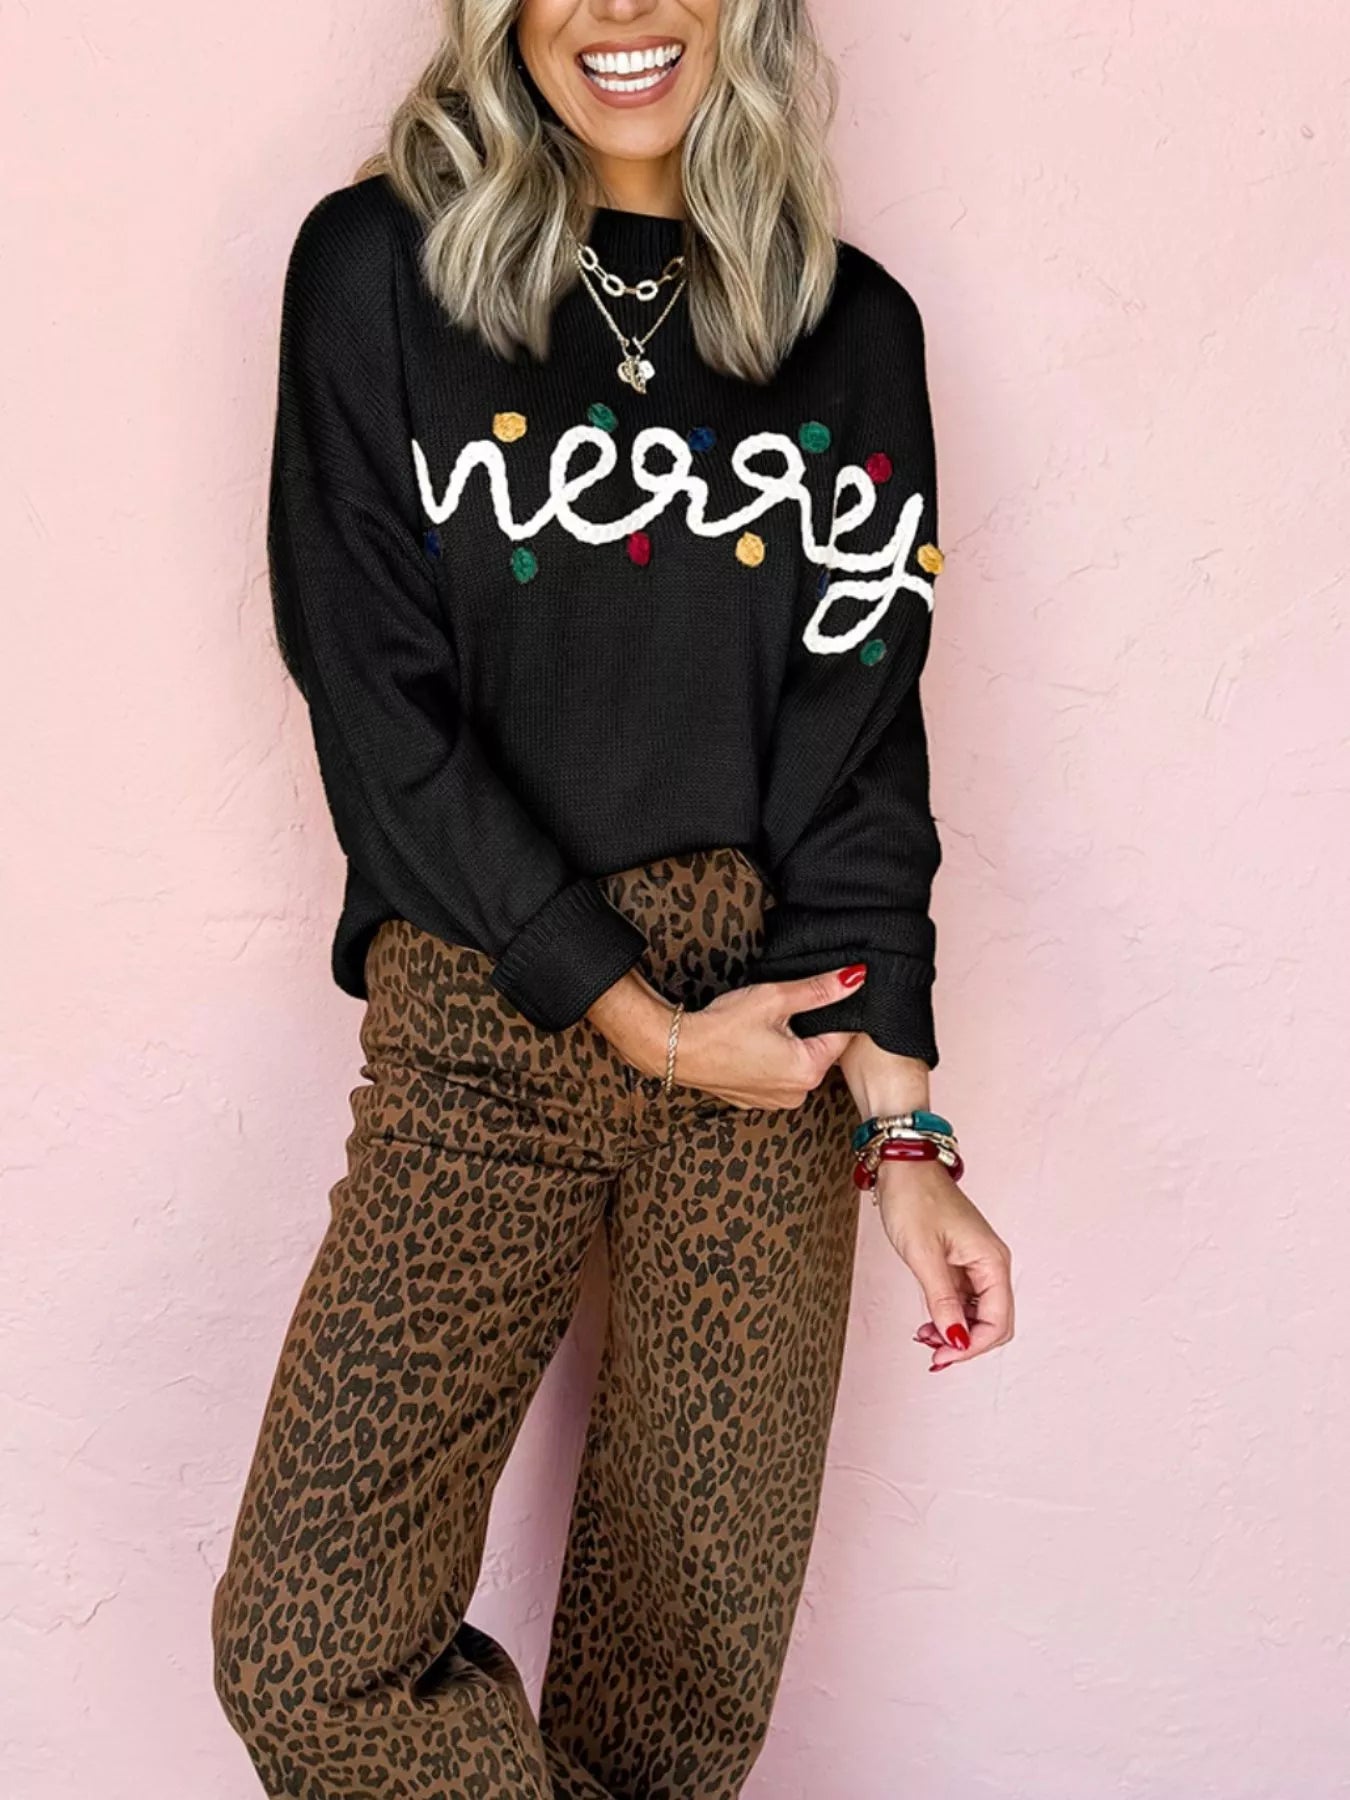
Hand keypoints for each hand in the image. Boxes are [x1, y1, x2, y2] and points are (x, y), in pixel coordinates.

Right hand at [587, 964, 866, 1110]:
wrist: (678, 1049)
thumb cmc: (722, 1026)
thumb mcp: (775, 998)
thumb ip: (819, 989)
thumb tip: (855, 977)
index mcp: (809, 1069)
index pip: (843, 1034)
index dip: (834, 1009)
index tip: (818, 995)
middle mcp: (798, 1092)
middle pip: (822, 1049)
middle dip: (810, 1027)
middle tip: (783, 1009)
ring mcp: (777, 1100)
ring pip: (799, 1062)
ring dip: (791, 1043)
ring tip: (764, 1026)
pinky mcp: (758, 1099)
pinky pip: (778, 1075)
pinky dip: (772, 1058)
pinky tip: (752, 1043)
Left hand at [873, 1159, 1014, 1371]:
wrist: (903, 1165)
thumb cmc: (914, 1197)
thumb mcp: (923, 1254)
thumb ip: (942, 1300)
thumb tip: (957, 1340)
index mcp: (992, 1261)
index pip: (998, 1322)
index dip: (972, 1347)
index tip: (942, 1356)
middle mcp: (991, 1264)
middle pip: (993, 1323)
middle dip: (965, 1344)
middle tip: (932, 1353)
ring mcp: (976, 1263)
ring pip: (977, 1314)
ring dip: (955, 1332)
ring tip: (924, 1336)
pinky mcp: (961, 1262)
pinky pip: (963, 1300)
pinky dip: (948, 1316)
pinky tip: (928, 1322)